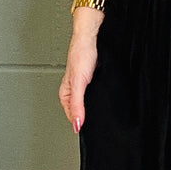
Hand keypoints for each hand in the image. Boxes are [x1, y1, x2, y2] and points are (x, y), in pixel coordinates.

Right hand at [58, 12, 100, 132]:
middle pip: (79, 111)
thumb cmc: (81, 53)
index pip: (71, 116)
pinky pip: (95, 94)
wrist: (91, 37)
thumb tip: (76, 124)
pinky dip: (100, 97)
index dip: (79, 124)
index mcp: (65, 94)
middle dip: (87, 117)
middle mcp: (73, 91)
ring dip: (94, 107)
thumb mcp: (78, 83)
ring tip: (102, 112)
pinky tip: (105, 97)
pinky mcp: (92, 79)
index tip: (88, 132)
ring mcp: (83, 85)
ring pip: (88, 102)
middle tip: (97, 125)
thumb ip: (77, 104)